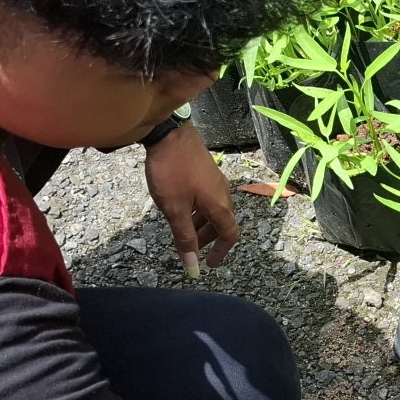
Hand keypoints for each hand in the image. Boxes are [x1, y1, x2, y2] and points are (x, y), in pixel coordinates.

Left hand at [143, 124, 238, 272]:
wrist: (169, 132)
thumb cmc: (172, 172)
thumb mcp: (175, 209)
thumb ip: (184, 238)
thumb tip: (193, 267)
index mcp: (219, 205)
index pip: (230, 235)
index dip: (221, 252)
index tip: (209, 264)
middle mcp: (223, 193)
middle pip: (222, 222)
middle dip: (208, 239)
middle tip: (191, 248)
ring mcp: (215, 180)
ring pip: (213, 209)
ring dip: (201, 224)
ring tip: (182, 229)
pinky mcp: (205, 170)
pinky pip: (207, 197)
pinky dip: (198, 210)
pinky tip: (181, 207)